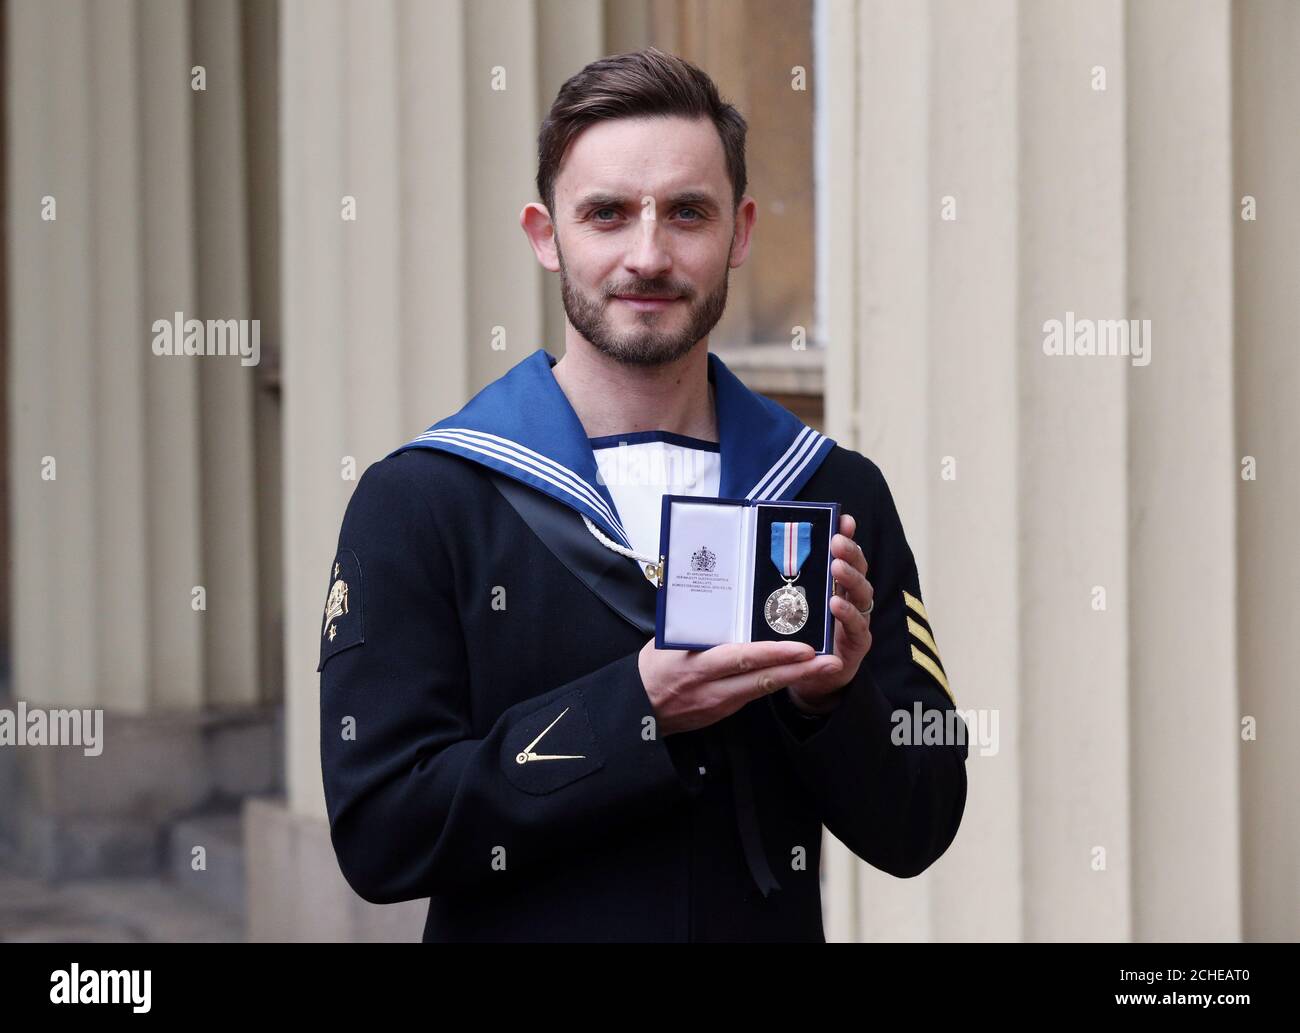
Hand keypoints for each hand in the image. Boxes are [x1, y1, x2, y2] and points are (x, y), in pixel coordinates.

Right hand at [638, 637, 841, 735]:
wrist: (638, 710)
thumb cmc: (651, 669)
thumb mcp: (667, 643)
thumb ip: (697, 625)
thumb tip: (722, 601)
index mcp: (698, 666)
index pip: (742, 659)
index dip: (775, 654)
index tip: (803, 648)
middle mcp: (714, 687)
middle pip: (764, 679)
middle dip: (801, 671)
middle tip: (832, 661)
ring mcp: (721, 702)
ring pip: (765, 689)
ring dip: (796, 677)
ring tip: (826, 666)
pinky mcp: (724, 710)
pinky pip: (754, 693)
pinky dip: (777, 682)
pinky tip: (797, 673)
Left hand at [784, 512, 873, 712]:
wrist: (811, 679)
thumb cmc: (801, 637)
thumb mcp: (793, 605)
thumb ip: (788, 583)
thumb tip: (766, 552)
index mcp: (837, 585)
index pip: (845, 555)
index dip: (848, 535)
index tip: (844, 518)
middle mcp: (851, 599)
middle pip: (858, 570)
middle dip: (850, 552)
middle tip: (837, 540)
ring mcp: (857, 621)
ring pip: (862, 594)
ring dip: (850, 578)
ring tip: (836, 566)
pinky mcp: (857, 644)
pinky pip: (857, 626)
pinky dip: (847, 613)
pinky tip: (836, 603)